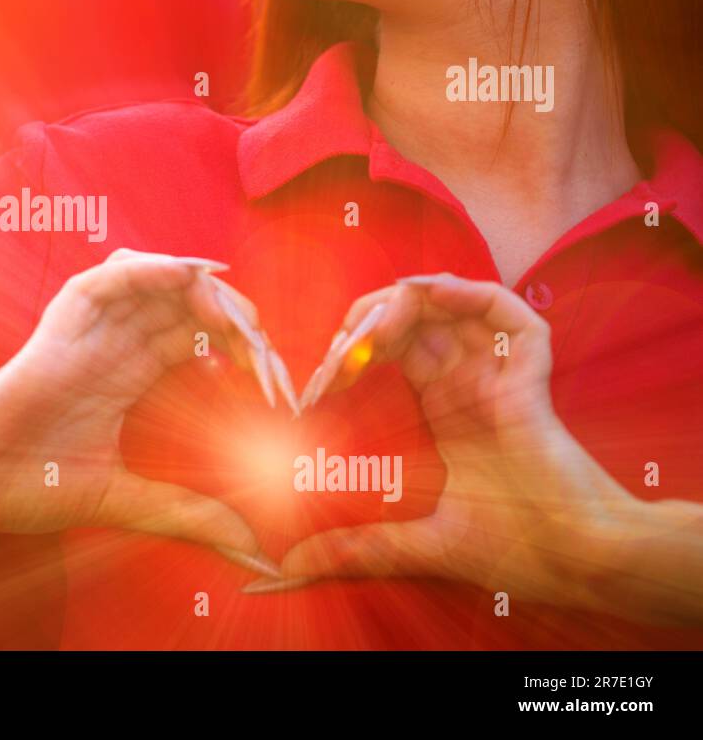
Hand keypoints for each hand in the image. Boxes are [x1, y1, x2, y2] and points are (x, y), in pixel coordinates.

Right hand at [0, 248, 291, 575]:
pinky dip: (146, 269)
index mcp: (126, 375)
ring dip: (196, 285)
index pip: (195, 337)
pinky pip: (104, 280)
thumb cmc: (30, 486)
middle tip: (263, 342)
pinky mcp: (58, 326)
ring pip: (151, 279)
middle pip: (183, 302)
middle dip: (230, 311)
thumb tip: (250, 545)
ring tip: (231, 312)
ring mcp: (85, 332)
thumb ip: (185, 512)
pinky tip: (184, 277)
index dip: (239, 345)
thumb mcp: (127, 500)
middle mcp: (111, 345)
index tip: (272, 378)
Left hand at [260, 273, 637, 611]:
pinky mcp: (531, 374)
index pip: (390, 351)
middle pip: (413, 318)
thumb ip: (354, 546)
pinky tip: (433, 298)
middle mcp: (468, 381)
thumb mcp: (414, 541)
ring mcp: (499, 373)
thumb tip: (286, 568)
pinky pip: (511, 314)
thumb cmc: (512, 549)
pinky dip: (472, 294)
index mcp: (442, 407)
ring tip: (373, 326)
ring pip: (452, 304)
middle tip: (341, 346)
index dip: (354, 349)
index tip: (323, 377)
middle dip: (370, 316)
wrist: (577, 561)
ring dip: (407, 300)